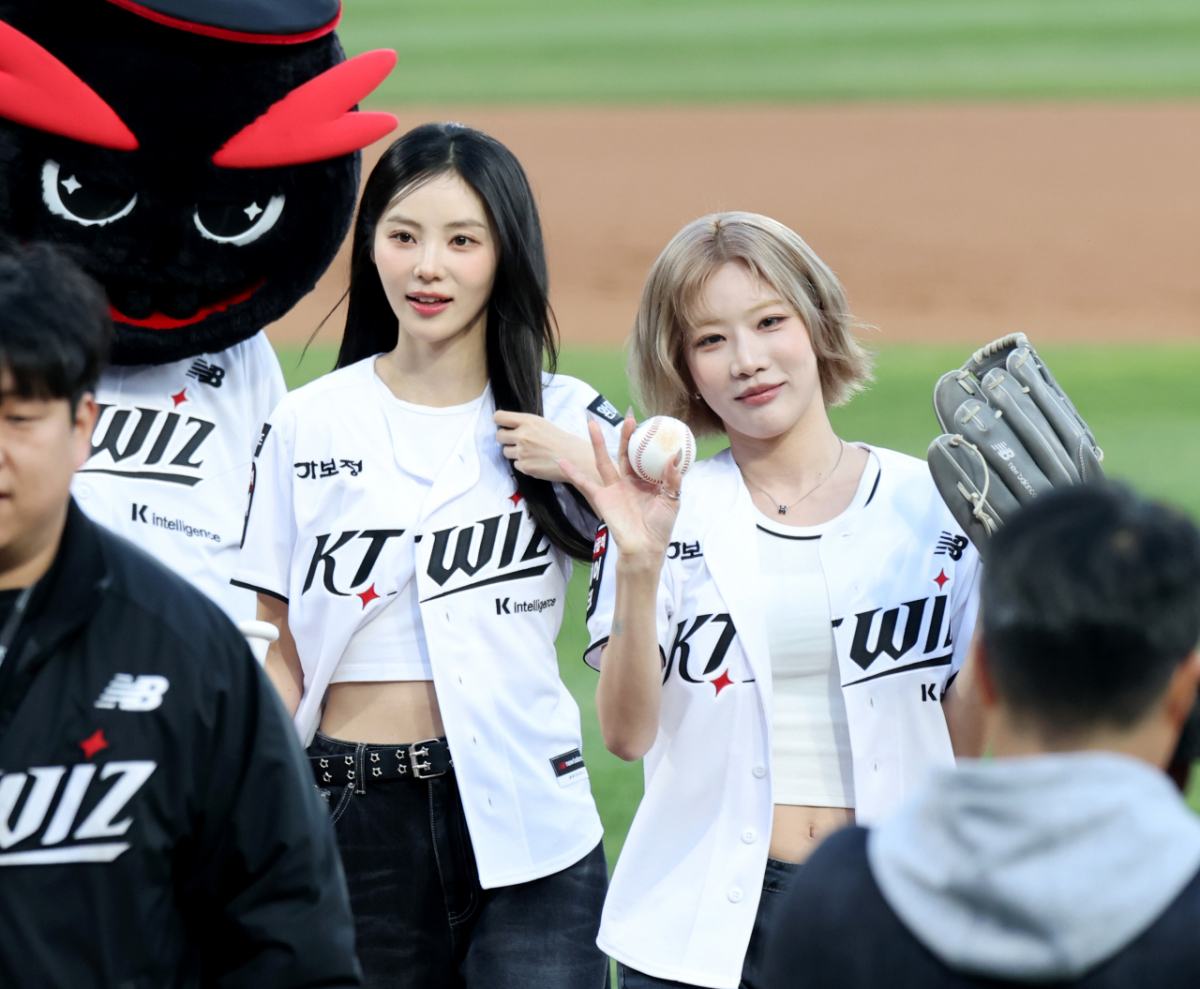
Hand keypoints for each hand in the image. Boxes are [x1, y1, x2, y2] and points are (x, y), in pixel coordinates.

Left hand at [494, 411, 598, 483]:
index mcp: (528, 421)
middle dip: (505, 438)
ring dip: (515, 452)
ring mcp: (522, 452)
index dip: (499, 421)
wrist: (576, 459)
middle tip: (516, 441)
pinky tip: (536, 462)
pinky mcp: (525, 467)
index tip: (503, 425)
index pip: (499, 417)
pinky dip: (523, 464)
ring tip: (530, 453)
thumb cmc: (565, 440)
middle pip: (499, 436)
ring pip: (506, 452)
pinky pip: (516, 464)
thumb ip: (528, 425)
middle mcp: (522, 435)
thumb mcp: (545, 424)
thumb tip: (513, 428)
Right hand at [558, 414, 681, 566]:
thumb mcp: (672, 501)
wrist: (644, 547)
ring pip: (604, 460)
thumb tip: (674, 456)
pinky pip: (584, 482)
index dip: (645, 441)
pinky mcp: (601, 497)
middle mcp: (629, 482)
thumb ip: (672, 479)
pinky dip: (572, 472)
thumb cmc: (659, 526)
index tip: (649, 423)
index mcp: (647, 481)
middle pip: (625, 453)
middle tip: (627, 417)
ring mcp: (614, 488)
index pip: (645, 456)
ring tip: (591, 423)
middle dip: (625, 436)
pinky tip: (560, 459)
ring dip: (597, 443)